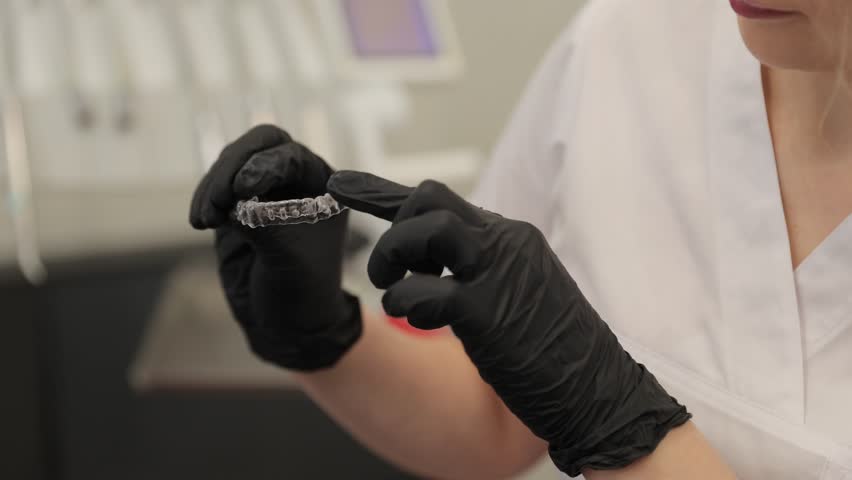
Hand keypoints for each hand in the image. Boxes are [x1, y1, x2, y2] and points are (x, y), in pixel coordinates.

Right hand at [189, 125, 360, 370]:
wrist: (286, 323)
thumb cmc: (302, 288)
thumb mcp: (289, 256)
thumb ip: (264, 223)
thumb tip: (235, 204)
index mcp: (324, 184)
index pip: (289, 154)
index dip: (263, 164)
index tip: (243, 190)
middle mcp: (295, 180)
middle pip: (258, 145)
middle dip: (232, 166)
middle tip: (218, 198)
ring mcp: (264, 191)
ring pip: (230, 164)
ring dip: (214, 187)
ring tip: (205, 220)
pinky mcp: (236, 207)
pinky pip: (214, 189)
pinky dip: (204, 200)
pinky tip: (200, 221)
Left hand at [327, 171, 689, 474]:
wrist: (599, 392)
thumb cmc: (554, 348)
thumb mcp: (517, 292)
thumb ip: (478, 268)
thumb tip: (433, 265)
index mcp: (511, 236)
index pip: (439, 200)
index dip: (381, 191)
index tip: (341, 182)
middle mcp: (506, 241)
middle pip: (428, 199)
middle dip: (393, 232)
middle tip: (390, 274)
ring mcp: (498, 271)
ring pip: (424, 231)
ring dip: (393, 262)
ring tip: (395, 295)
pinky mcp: (488, 311)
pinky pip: (423, 292)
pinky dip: (405, 306)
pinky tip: (421, 323)